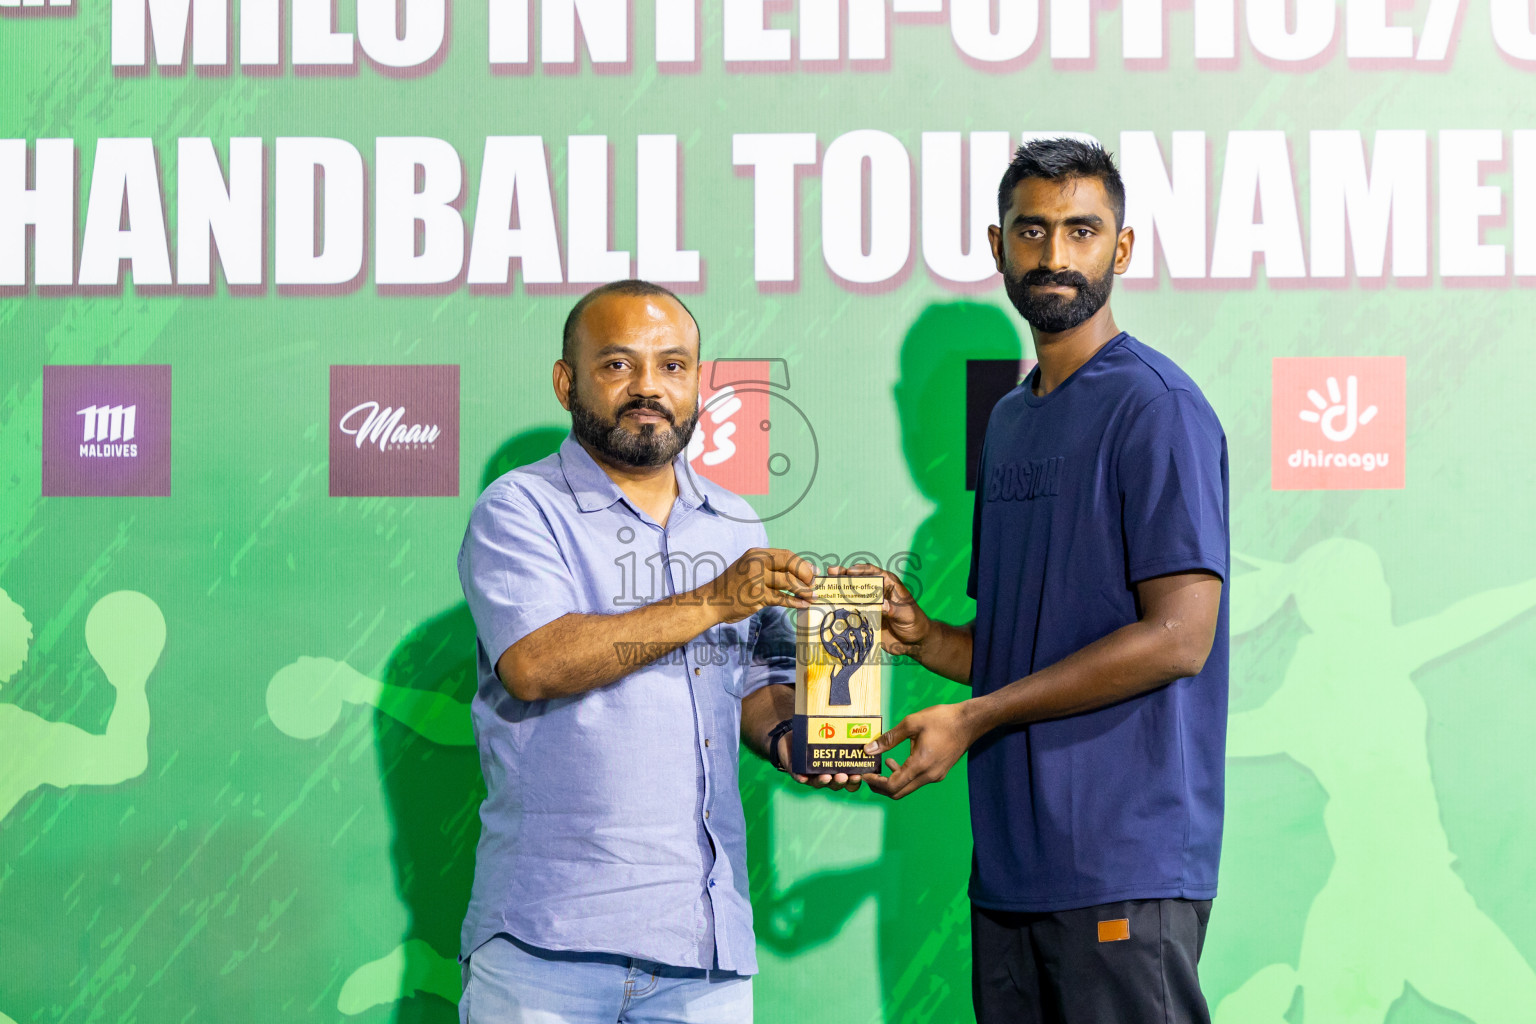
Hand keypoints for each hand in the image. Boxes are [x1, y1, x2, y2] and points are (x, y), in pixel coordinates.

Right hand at [708, 548, 814, 623]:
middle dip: (805, 574)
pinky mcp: (756, 596)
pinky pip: (781, 599)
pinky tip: (803, 604)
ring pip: (788, 582)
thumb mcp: (748, 568)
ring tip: (813, 596)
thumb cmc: (732, 587)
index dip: (802, 564)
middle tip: (814, 584)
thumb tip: (796, 571)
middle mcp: (756, 563)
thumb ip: (768, 567)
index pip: (786, 554)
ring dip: (804, 590)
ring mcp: (756, 579)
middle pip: (789, 564)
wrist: (712, 601)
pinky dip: (795, 602)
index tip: (812, 572)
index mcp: (756, 554)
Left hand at [778, 733, 863, 791]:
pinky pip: (798, 776)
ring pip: (818, 782)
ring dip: (823, 781)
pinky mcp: (796, 771)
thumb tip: (860, 726)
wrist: (794, 737)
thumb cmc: (818, 736)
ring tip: (826, 777)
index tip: (857, 775)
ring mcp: (811, 775)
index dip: (854, 781)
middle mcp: (827, 775)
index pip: (849, 781)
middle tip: (843, 776)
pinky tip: (803, 778)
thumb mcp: (833, 736)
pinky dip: (801, 778)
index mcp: (838, 769)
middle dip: (840, 781)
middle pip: (835, 784)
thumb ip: (844, 734)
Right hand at [829, 564, 930, 655]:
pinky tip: (826, 606)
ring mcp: (868, 604)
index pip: (873, 572)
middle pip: (857, 580)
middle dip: (843, 575)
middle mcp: (875, 592)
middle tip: (831, 572)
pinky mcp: (863, 617)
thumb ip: (894, 609)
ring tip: (823, 586)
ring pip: (850, 594)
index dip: (861, 569)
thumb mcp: (906, 614)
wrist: (913, 641)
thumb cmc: (914, 622)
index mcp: (888, 584)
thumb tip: (882, 605)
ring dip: (837, 590)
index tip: (850, 571)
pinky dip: (838, 608)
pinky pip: (849, 611)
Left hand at [861, 702, 981, 799]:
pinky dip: (905, 776)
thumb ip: (889, 738)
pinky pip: (917, 781)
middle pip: (899, 793)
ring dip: (893, 781)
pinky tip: (900, 761)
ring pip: (908, 788)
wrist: (969, 722)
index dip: (875, 783)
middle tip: (869, 775)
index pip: (892, 786)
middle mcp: (929, 776)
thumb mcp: (912, 723)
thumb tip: (869, 749)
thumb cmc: (942, 719)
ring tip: (885, 763)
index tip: (865, 775)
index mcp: (920, 765)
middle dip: (881, 787)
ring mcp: (935, 776)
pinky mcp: (939, 773)